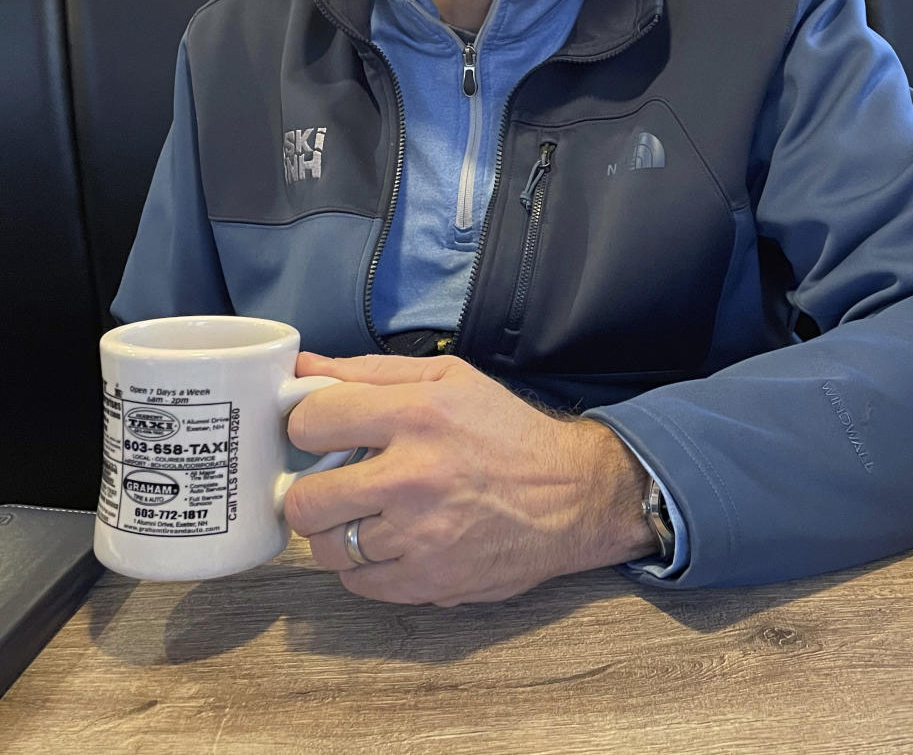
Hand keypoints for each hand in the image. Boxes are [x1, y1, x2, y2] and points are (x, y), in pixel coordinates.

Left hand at [284, 352, 655, 605]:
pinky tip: (387, 541)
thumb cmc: (505, 431)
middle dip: (310, 489)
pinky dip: (363, 565)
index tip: (320, 431)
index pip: (311, 421)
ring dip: (336, 531)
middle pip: (306, 499)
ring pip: (327, 548)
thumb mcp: (448, 380)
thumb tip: (303, 366)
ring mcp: (419, 536)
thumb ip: (369, 372)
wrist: (572, 495)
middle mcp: (413, 477)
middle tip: (331, 482)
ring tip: (362, 513)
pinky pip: (357, 583)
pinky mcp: (429, 580)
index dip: (306, 425)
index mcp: (417, 415)